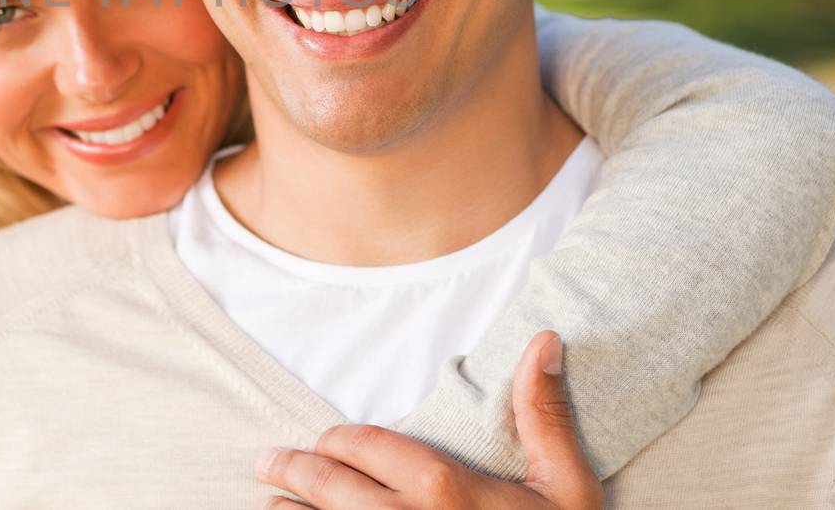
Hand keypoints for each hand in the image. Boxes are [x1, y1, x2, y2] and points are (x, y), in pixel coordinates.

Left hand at [256, 330, 602, 508]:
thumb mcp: (567, 487)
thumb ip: (543, 416)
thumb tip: (543, 340)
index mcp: (442, 486)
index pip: (363, 445)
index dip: (338, 441)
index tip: (326, 442)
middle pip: (327, 484)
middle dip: (293, 469)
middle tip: (267, 461)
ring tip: (270, 500)